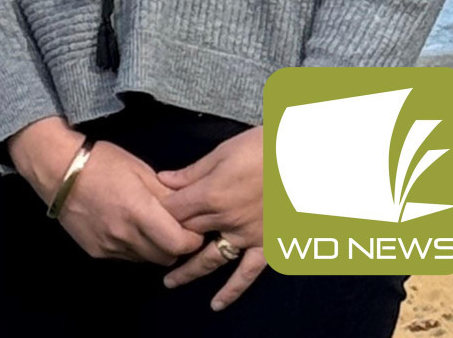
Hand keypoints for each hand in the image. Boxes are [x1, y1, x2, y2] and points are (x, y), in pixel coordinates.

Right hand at [9, 118, 203, 264]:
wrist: (56, 169)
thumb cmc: (102, 162)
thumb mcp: (140, 170)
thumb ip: (168, 195)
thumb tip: (191, 212)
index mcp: (140, 211)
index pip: (181, 244)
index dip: (192, 238)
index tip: (190, 226)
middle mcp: (126, 234)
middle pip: (167, 257)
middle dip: (175, 245)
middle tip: (170, 227)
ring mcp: (109, 246)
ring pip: (146, 259)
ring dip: (152, 247)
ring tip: (145, 226)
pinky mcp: (96, 252)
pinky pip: (125, 257)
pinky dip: (131, 247)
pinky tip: (123, 227)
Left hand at [160, 128, 267, 309]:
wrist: (306, 160)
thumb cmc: (263, 148)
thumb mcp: (222, 152)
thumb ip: (192, 172)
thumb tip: (163, 180)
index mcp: (210, 195)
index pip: (172, 210)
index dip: (157, 212)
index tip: (146, 214)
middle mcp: (225, 220)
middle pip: (186, 232)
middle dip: (167, 237)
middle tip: (150, 244)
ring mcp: (246, 236)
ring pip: (209, 258)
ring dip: (188, 271)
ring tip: (169, 282)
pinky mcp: (267, 246)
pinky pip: (247, 273)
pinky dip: (232, 290)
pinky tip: (217, 303)